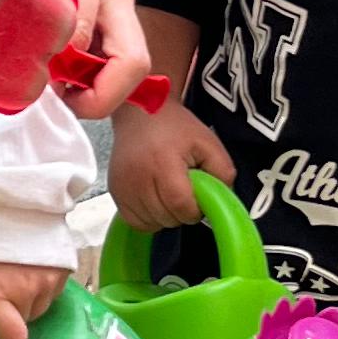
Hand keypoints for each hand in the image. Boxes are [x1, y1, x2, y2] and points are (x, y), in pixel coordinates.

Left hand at [0, 0, 155, 115]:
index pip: (77, 24)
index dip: (52, 56)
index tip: (23, 65)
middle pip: (130, 63)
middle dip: (97, 97)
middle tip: (56, 94)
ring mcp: (127, 1)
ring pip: (134, 65)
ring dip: (103, 89)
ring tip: (63, 86)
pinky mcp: (127, 6)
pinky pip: (123, 52)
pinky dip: (102, 71)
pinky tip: (72, 66)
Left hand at [0, 256, 68, 338]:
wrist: (9, 191)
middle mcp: (25, 291)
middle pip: (24, 321)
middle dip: (11, 316)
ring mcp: (47, 280)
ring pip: (39, 307)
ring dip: (27, 301)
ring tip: (12, 280)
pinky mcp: (62, 268)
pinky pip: (53, 290)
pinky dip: (41, 286)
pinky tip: (27, 269)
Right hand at [111, 94, 232, 229]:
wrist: (141, 114)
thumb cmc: (176, 128)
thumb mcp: (208, 143)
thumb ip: (223, 173)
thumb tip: (221, 202)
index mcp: (162, 163)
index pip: (181, 205)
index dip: (195, 210)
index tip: (198, 199)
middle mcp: (137, 177)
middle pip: (166, 217)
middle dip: (182, 212)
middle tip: (185, 191)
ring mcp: (122, 187)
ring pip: (151, 224)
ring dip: (165, 216)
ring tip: (169, 194)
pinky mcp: (114, 192)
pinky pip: (135, 222)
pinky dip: (149, 218)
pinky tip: (155, 201)